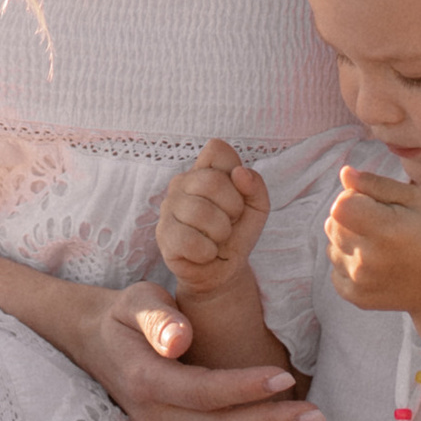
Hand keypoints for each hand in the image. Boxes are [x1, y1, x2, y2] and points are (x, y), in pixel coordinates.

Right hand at [73, 282, 319, 420]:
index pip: (203, 392)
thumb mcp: (134, 302)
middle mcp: (154, 419)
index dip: (245, 389)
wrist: (96, 345)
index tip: (285, 377)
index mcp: (145, 380)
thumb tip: (179, 338)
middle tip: (314, 414)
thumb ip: (157, 318)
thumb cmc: (125, 318)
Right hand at [157, 140, 269, 296]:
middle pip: (212, 181)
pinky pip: (189, 240)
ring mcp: (168, 207)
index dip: (234, 173)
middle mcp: (182, 183)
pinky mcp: (163, 234)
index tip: (237, 196)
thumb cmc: (237, 233)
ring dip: (220, 233)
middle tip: (229, 223)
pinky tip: (205, 252)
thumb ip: (256, 186)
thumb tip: (240, 173)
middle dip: (232, 209)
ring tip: (216, 239)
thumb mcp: (257, 209)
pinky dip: (206, 252)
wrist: (222, 271)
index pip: (217, 149)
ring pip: (201, 212)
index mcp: (204, 170)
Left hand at [324, 163, 420, 311]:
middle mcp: (369, 258)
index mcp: (385, 230)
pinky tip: (373, 265)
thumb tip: (345, 173)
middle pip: (331, 224)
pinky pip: (334, 271)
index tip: (371, 205)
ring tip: (377, 247)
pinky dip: (348, 266)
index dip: (351, 199)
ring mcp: (360, 281)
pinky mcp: (356, 297)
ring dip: (347, 243)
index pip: (339, 205)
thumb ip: (376, 184)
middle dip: (348, 219)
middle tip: (377, 226)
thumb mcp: (413, 200)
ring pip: (331, 247)